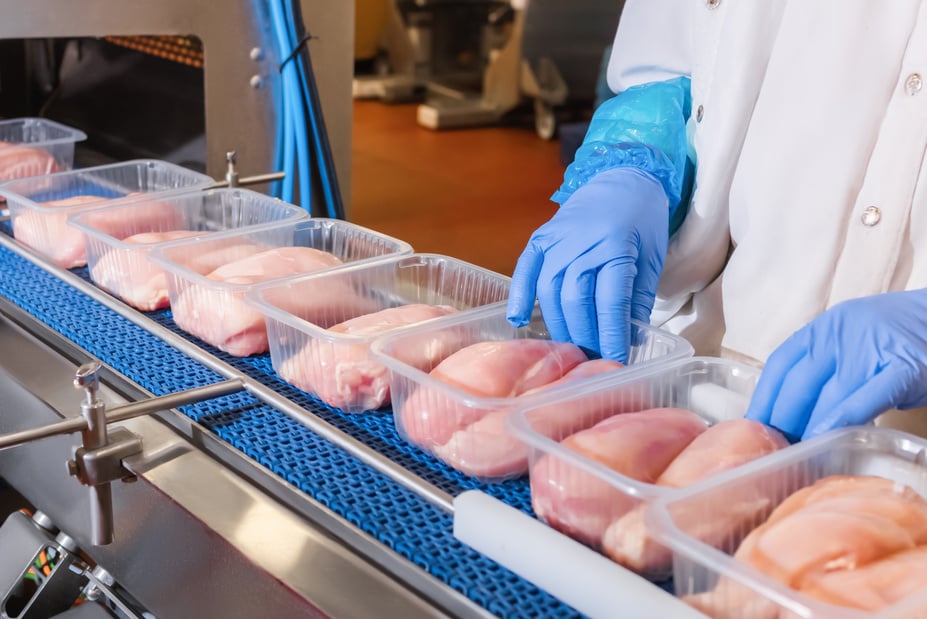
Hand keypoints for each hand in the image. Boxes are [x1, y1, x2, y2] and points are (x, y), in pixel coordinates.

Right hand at [506, 167, 668, 361]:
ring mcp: (557, 239)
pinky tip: (518, 320)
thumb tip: (630, 339)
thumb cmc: (642, 221)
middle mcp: (582, 242)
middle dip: (584, 336)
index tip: (616, 359)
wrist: (622, 177)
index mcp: (616, 246)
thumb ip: (637, 299)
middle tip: (592, 360)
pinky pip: (525, 269)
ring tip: (569, 347)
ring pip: (549, 290)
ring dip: (558, 324)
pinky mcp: (541, 237)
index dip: (611, 334)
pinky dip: (519, 295)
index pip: (610, 301)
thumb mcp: (651, 259)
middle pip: (575, 299)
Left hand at [745, 289, 926, 439]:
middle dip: (782, 422)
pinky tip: (827, 438)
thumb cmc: (901, 341)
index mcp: (824, 329)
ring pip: (828, 394)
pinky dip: (841, 419)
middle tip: (774, 451)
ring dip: (807, 428)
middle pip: (798, 384)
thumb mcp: (854, 347)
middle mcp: (841, 334)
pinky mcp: (904, 368)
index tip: (752, 429)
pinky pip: (867, 397)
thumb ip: (826, 373)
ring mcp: (872, 349)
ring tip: (795, 455)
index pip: (781, 365)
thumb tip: (793, 416)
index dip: (764, 400)